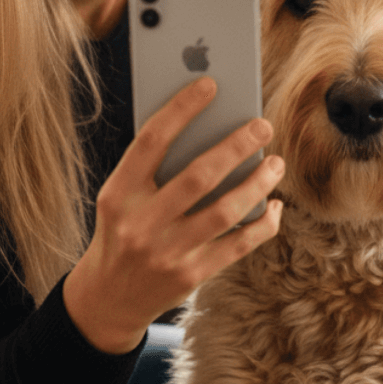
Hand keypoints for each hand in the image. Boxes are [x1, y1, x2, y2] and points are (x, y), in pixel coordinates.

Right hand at [63, 76, 283, 352]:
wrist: (107, 299)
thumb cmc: (122, 230)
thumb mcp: (120, 197)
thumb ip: (153, 168)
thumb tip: (210, 127)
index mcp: (118, 194)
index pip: (151, 142)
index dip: (181, 109)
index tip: (210, 84)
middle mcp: (140, 223)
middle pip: (198, 176)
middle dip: (236, 146)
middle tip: (263, 125)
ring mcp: (166, 253)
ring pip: (225, 211)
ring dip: (257, 183)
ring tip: (275, 163)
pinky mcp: (191, 277)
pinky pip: (238, 245)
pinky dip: (262, 223)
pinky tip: (273, 205)